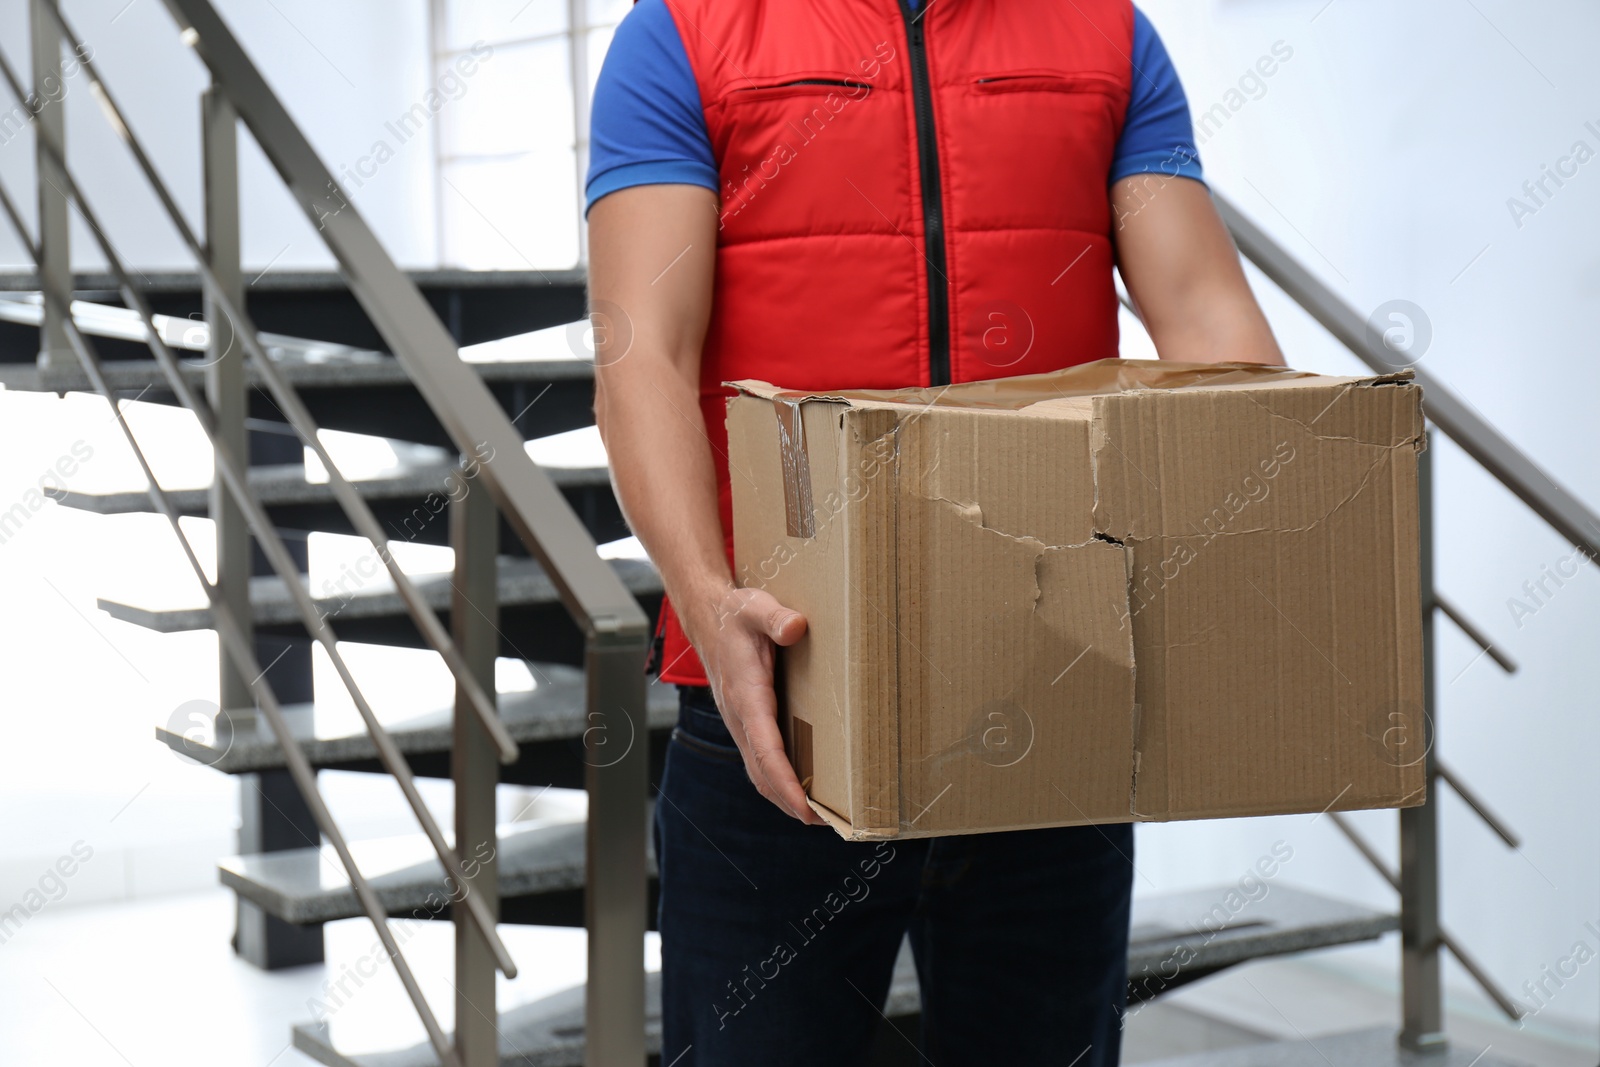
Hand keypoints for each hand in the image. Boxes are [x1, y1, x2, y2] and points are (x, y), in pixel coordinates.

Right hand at [688, 584, 822, 823]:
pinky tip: (800, 789)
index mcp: (745, 695)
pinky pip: (760, 760)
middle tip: (827, 824)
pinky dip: (778, 781)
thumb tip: (796, 627)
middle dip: (790, 802)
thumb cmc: (735, 614)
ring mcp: (740, 723)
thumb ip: (776, 617)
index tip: (805, 808)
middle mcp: (740, 716)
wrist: (708, 617)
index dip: (785, 781)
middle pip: (762, 772)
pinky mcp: (746, 722)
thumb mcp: (756, 607)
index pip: (765, 748)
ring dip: (785, 797)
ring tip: (819, 817)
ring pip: (759, 771)